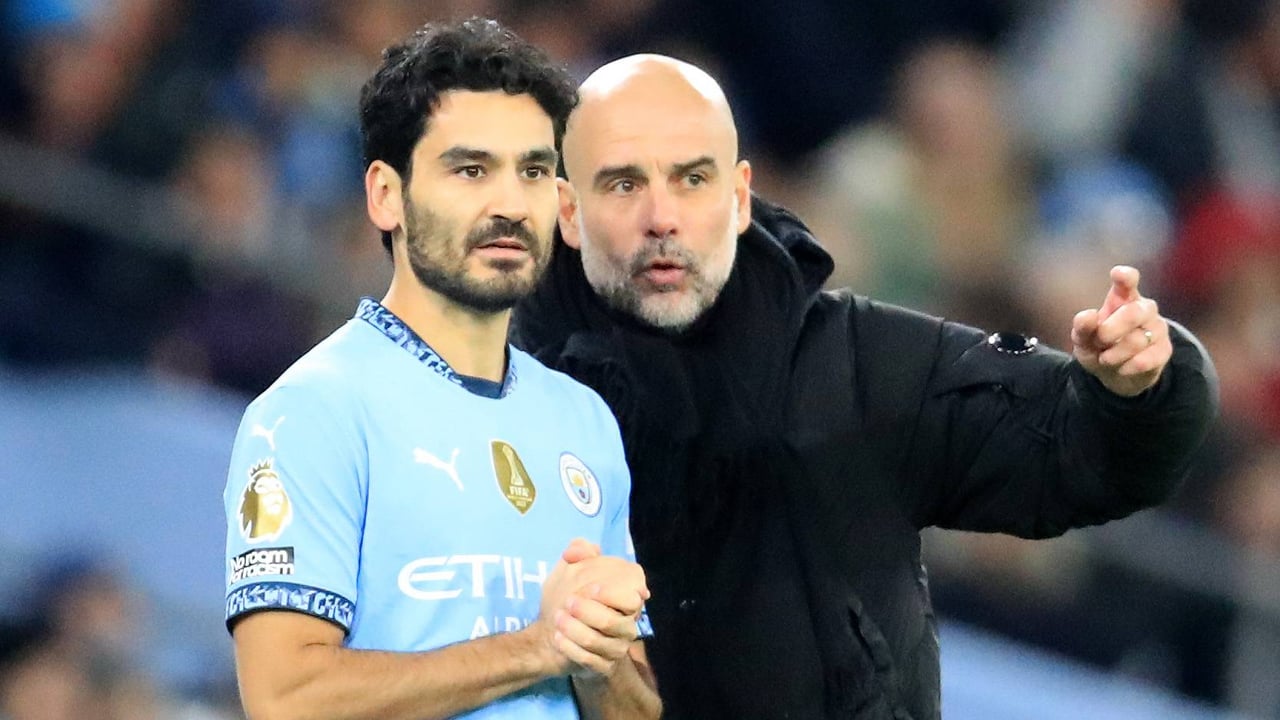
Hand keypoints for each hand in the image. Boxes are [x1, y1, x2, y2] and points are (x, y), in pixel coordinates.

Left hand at [532, 538, 647, 676]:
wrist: (553, 630)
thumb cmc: (568, 596)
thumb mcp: (569, 569)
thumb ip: (577, 551)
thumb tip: (576, 550)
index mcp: (627, 599)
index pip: (634, 598)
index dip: (613, 594)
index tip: (591, 589)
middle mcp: (627, 625)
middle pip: (614, 623)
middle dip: (587, 612)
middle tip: (567, 602)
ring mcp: (617, 648)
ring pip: (598, 642)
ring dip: (574, 630)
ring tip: (557, 619)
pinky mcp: (604, 666)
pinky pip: (589, 660)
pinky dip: (570, 647)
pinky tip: (557, 637)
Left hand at [1071, 265, 1171, 396]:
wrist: (1116, 374)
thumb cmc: (1098, 347)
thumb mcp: (1083, 339)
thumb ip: (1082, 327)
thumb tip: (1088, 315)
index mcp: (1121, 297)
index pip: (1128, 281)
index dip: (1125, 276)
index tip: (1118, 274)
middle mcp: (1143, 308)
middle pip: (1133, 313)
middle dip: (1110, 331)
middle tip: (1099, 342)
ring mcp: (1157, 328)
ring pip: (1137, 340)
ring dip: (1114, 354)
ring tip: (1106, 358)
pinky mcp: (1165, 349)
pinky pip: (1146, 360)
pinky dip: (1127, 367)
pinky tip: (1122, 368)